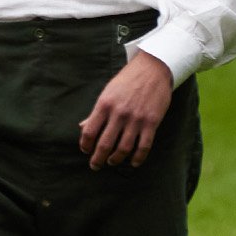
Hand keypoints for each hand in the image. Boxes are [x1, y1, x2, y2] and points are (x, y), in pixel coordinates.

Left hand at [78, 52, 174, 168]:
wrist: (153, 69)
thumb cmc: (126, 81)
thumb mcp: (107, 93)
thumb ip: (96, 112)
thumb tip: (82, 127)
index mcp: (104, 105)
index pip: (89, 132)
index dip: (85, 145)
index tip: (85, 150)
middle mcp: (119, 114)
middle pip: (104, 144)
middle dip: (98, 159)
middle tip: (95, 166)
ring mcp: (136, 119)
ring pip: (123, 148)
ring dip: (116, 159)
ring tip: (112, 162)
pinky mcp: (152, 122)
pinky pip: (143, 146)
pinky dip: (137, 158)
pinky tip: (133, 163)